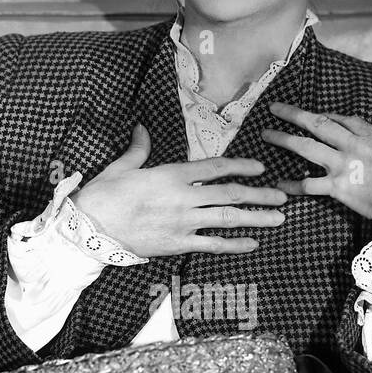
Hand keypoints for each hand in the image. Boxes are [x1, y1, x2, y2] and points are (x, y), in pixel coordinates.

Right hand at [71, 123, 287, 258]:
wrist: (90, 229)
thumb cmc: (103, 195)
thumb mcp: (121, 166)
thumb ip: (139, 148)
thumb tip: (141, 127)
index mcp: (170, 174)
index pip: (214, 167)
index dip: (240, 166)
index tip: (259, 167)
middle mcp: (182, 198)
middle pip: (229, 194)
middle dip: (259, 194)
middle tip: (282, 195)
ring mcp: (182, 223)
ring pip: (228, 219)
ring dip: (256, 218)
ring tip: (278, 218)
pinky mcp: (177, 244)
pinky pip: (212, 244)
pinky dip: (234, 244)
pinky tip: (252, 244)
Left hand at [259, 102, 371, 293]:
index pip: (349, 120)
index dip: (331, 116)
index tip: (319, 115)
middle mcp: (357, 146)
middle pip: (319, 123)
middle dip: (295, 114)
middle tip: (276, 108)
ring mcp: (344, 164)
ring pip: (306, 146)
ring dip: (284, 138)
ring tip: (266, 133)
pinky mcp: (337, 187)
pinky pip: (308, 184)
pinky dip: (292, 184)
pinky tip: (280, 184)